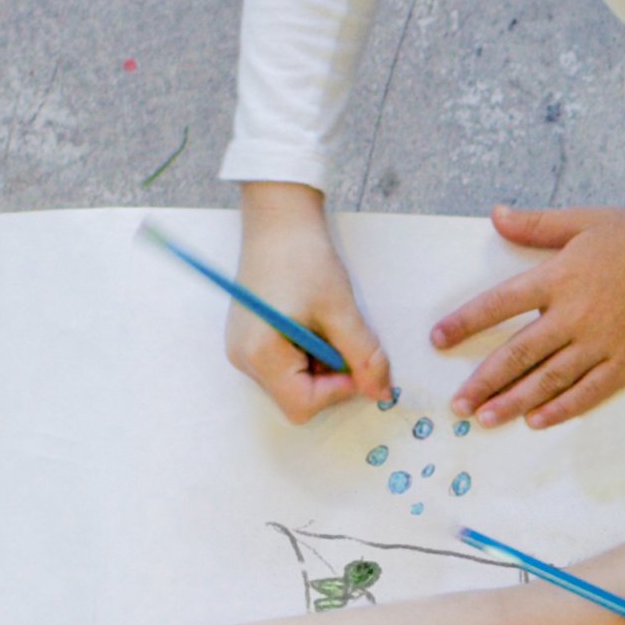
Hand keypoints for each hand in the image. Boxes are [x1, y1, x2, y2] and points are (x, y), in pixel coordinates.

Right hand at [226, 186, 395, 420]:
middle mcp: (243, 358)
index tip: (354, 360)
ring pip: (296, 382)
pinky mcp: (252, 339)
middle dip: (330, 377)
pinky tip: (313, 322)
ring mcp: (244, 349)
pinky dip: (309, 352)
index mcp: (259, 355)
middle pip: (298, 397)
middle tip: (340, 336)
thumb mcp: (341, 311)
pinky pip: (288, 364)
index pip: (303, 405)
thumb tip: (381, 394)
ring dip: (322, 364)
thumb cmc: (303, 257)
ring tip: (325, 323)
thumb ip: (364, 358)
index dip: (337, 391)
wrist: (279, 219)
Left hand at [437, 208, 624, 427]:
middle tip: (458, 404)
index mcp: (558, 277)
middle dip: (483, 381)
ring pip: (547, 379)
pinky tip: (537, 420)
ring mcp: (600, 344)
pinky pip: (589, 391)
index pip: (498, 304)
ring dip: (513, 401)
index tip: (438, 340)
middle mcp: (573, 316)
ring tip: (486, 418)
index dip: (465, 323)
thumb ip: (538, 224)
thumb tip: (496, 217)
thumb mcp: (586, 220)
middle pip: (517, 354)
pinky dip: (562, 408)